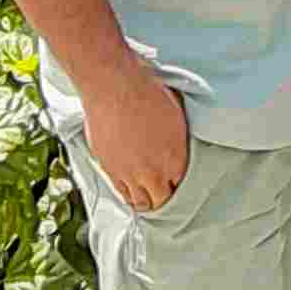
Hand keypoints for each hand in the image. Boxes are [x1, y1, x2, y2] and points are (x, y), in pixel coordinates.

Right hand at [86, 56, 190, 211]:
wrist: (114, 86)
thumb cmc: (147, 92)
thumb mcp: (176, 117)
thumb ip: (178, 144)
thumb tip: (176, 154)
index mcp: (175, 159)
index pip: (181, 188)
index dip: (178, 186)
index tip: (175, 184)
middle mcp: (153, 173)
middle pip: (161, 201)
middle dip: (163, 199)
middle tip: (162, 194)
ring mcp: (129, 174)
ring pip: (140, 203)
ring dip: (145, 201)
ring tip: (146, 197)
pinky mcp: (109, 169)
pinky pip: (121, 193)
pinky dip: (127, 194)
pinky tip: (130, 190)